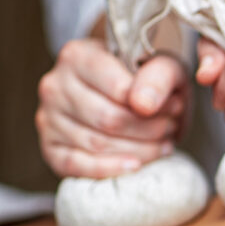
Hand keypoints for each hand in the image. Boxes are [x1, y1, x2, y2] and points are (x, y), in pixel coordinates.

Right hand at [36, 38, 187, 177]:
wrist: (130, 94)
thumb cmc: (146, 80)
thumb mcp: (164, 67)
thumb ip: (159, 76)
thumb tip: (143, 104)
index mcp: (78, 56)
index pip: (119, 90)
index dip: (153, 106)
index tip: (175, 107)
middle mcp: (55, 85)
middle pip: (109, 120)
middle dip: (149, 130)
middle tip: (170, 128)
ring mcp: (48, 117)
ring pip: (97, 144)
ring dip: (139, 150)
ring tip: (162, 144)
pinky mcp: (51, 148)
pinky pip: (77, 166)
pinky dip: (111, 169)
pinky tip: (136, 166)